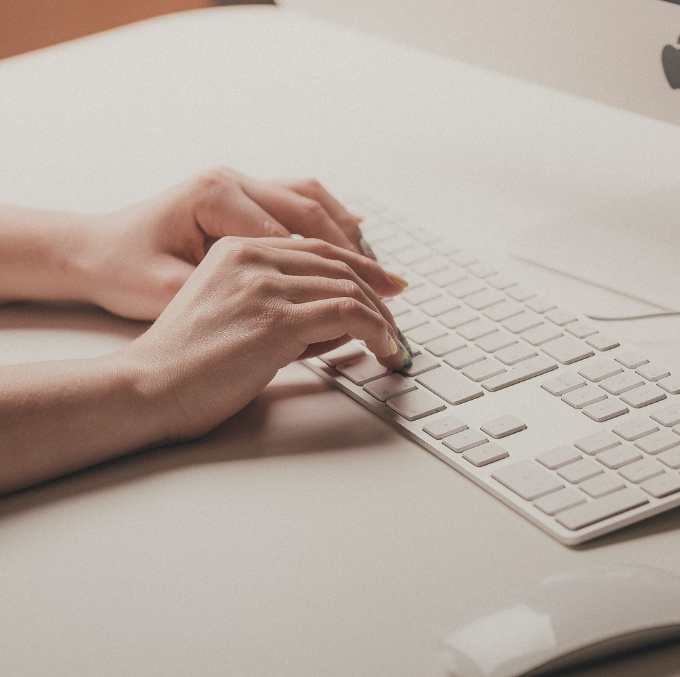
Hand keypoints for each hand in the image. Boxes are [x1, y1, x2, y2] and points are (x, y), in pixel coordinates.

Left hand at [80, 167, 397, 319]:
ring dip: (351, 234)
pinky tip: (357, 243)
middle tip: (392, 288)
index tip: (364, 305)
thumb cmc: (123, 271)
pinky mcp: (244, 193)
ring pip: (314, 198)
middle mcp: (232, 179)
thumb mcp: (169, 292)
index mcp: (214, 195)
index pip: (293, 235)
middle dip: (357, 254)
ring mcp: (240, 182)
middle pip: (313, 211)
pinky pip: (302, 198)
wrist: (92, 249)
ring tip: (380, 271)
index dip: (334, 273)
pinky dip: (334, 220)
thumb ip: (232, 298)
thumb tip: (294, 316)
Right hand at [117, 236, 411, 442]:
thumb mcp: (235, 314)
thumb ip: (284, 306)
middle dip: (377, 291)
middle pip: (338, 264)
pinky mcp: (276, 320)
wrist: (149, 387)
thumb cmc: (188, 363)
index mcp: (237, 249)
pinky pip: (347, 314)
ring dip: (380, 317)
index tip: (387, 284)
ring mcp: (264, 287)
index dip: (360, 265)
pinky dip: (376, 330)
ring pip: (348, 288)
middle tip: (398, 317)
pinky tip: (383, 348)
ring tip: (392, 342)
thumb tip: (343, 320)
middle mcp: (252, 258)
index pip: (317, 249)